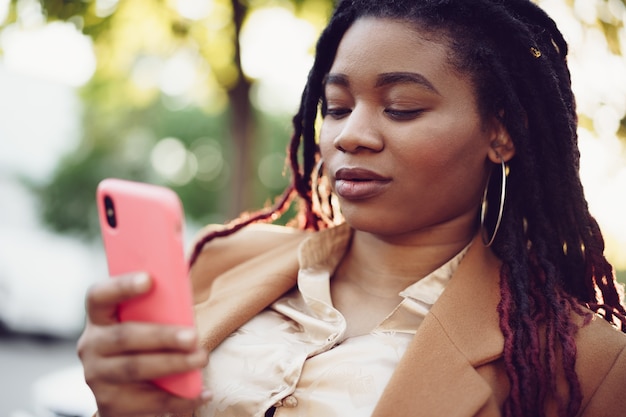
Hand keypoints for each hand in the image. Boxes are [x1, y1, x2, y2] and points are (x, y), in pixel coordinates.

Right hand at [77, 273, 211, 416]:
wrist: (124, 397)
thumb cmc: (143, 347)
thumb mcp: (142, 326)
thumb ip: (155, 313)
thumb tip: (185, 304)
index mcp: (100, 318)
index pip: (100, 296)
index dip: (122, 286)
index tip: (149, 279)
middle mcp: (92, 345)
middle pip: (125, 336)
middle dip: (162, 336)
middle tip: (193, 336)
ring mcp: (98, 376)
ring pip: (136, 368)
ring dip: (173, 363)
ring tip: (201, 358)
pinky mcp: (111, 403)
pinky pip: (149, 401)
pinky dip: (180, 398)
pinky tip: (203, 393)